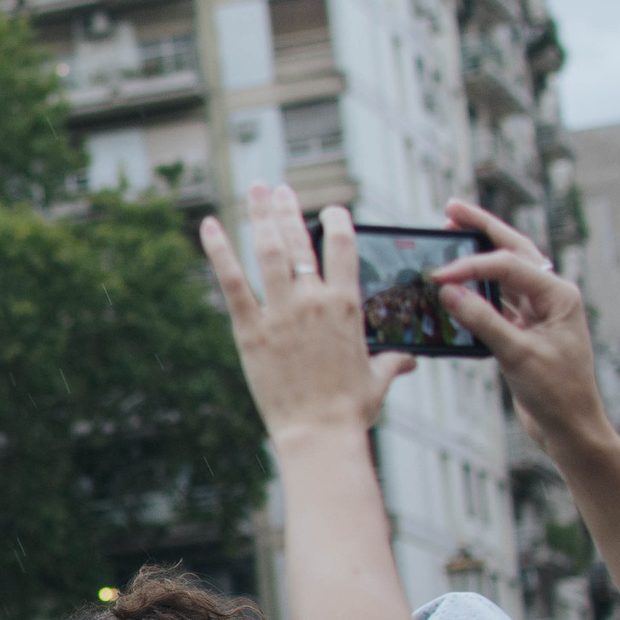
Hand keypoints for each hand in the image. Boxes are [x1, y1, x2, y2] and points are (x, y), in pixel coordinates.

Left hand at [200, 187, 415, 444]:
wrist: (318, 431)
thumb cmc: (350, 409)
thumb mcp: (379, 378)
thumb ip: (394, 361)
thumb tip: (411, 359)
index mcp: (347, 305)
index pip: (345, 248)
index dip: (337, 222)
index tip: (330, 210)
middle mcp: (315, 300)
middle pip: (301, 242)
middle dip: (288, 210)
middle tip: (276, 188)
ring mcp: (281, 312)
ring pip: (269, 251)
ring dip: (260, 217)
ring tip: (253, 191)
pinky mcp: (250, 330)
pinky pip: (232, 282)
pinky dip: (219, 251)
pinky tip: (208, 226)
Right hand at [427, 198, 609, 454]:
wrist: (569, 425)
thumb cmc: (556, 392)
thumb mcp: (518, 354)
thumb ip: (483, 319)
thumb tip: (448, 290)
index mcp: (559, 294)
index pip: (509, 265)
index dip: (470, 266)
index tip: (436, 276)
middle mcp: (550, 295)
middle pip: (514, 249)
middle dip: (483, 228)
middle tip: (451, 209)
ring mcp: (537, 310)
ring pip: (505, 269)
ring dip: (478, 251)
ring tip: (452, 231)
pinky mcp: (522, 327)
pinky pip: (496, 297)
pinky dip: (475, 286)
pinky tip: (456, 280)